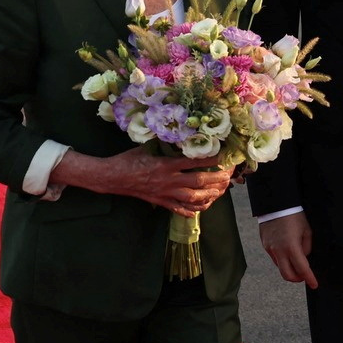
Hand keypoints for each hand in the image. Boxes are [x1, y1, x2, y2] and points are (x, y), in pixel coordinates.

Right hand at [58, 147, 230, 215]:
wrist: (112, 178)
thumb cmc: (128, 159)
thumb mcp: (146, 146)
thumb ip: (164, 143)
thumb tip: (181, 133)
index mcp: (165, 165)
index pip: (193, 163)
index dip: (210, 160)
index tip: (224, 156)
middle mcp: (168, 181)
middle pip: (198, 183)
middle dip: (216, 180)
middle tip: (229, 175)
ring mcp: (165, 194)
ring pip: (193, 199)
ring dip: (210, 195)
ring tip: (222, 190)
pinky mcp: (161, 202)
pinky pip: (180, 209)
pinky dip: (193, 210)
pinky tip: (203, 206)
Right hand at [259, 212, 316, 288]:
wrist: (275, 204)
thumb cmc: (294, 216)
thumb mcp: (307, 231)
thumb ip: (306, 247)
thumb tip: (303, 257)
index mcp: (292, 247)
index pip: (302, 269)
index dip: (309, 279)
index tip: (314, 285)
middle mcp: (279, 251)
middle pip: (287, 275)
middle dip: (297, 279)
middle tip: (304, 276)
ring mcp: (270, 249)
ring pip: (280, 268)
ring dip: (289, 269)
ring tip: (296, 262)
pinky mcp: (265, 246)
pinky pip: (275, 259)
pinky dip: (282, 261)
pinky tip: (287, 253)